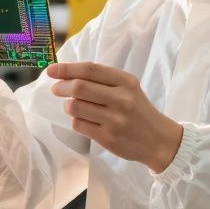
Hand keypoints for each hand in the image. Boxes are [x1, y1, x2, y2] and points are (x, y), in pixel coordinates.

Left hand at [48, 62, 182, 172]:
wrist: (158, 140)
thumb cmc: (138, 110)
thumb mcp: (128, 88)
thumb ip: (103, 80)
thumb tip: (67, 74)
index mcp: (126, 82)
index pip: (90, 70)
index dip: (67, 68)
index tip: (51, 70)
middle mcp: (121, 99)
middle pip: (79, 87)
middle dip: (61, 87)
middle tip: (56, 89)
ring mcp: (114, 120)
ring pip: (76, 107)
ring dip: (68, 105)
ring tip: (73, 106)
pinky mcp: (108, 138)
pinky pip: (79, 125)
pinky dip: (75, 120)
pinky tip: (83, 120)